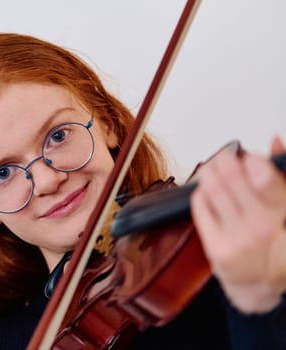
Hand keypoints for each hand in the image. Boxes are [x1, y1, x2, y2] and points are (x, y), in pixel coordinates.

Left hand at [190, 136, 285, 312]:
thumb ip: (280, 176)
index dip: (253, 162)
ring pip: (214, 190)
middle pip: (233, 179)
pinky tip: (205, 189)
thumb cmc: (273, 244)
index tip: (247, 156)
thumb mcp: (284, 208)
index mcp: (283, 215)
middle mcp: (263, 228)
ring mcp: (238, 240)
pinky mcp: (216, 249)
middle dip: (225, 160)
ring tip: (212, 168)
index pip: (267, 180)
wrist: (257, 284)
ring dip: (210, 172)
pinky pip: (201, 208)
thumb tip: (275, 139)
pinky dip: (201, 192)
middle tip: (223, 157)